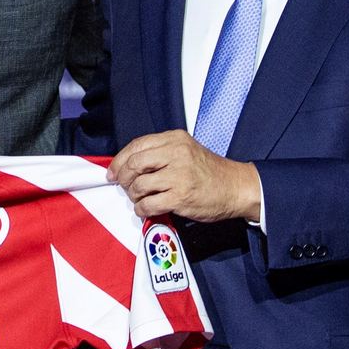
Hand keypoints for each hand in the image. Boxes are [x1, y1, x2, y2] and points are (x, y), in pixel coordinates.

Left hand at [108, 131, 262, 223]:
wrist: (236, 187)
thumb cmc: (209, 172)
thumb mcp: (186, 151)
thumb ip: (160, 153)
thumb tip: (127, 165)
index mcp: (175, 139)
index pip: (136, 145)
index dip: (119, 160)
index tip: (113, 172)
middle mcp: (176, 154)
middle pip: (134, 164)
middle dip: (123, 178)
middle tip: (125, 187)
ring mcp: (179, 176)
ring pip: (139, 185)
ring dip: (134, 196)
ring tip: (140, 199)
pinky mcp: (180, 197)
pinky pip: (148, 204)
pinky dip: (142, 209)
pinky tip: (146, 209)